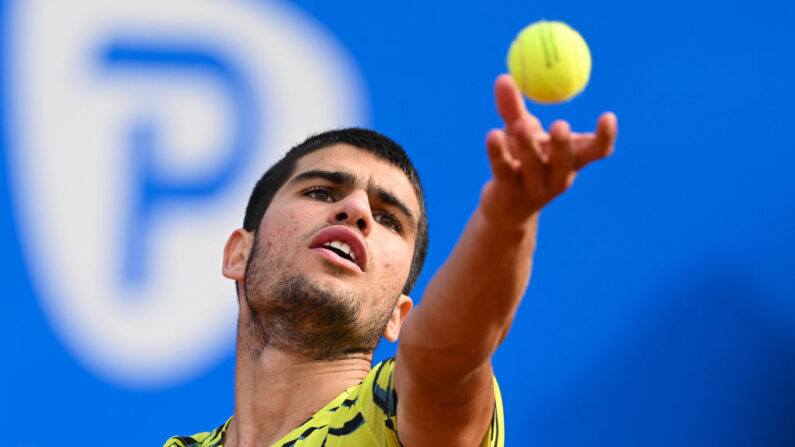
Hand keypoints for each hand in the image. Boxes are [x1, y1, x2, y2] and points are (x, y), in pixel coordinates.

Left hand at [482, 74, 617, 225]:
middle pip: (565, 162)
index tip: (608, 116)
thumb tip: (503, 76)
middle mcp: (558, 177)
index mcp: (572, 161)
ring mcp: (535, 189)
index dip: (605, 137)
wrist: (507, 208)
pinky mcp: (509, 193)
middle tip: (560, 125)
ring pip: (533, 166)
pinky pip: (503, 170)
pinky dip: (498, 152)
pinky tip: (492, 135)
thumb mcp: (521, 134)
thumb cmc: (523, 163)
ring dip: (528, 145)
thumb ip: (514, 108)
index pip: (597, 152)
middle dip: (563, 144)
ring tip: (520, 125)